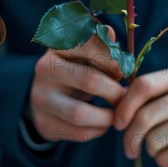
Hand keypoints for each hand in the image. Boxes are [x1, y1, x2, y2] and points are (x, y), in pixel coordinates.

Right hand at [29, 26, 124, 142]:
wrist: (46, 96)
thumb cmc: (76, 69)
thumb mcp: (86, 53)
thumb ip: (102, 44)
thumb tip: (110, 34)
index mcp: (58, 47)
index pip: (91, 48)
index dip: (114, 62)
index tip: (123, 72)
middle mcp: (44, 70)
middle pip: (90, 81)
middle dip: (115, 92)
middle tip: (126, 96)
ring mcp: (41, 98)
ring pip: (80, 113)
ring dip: (108, 117)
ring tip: (119, 113)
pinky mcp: (44, 123)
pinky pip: (78, 132)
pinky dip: (98, 130)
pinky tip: (104, 124)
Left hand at [114, 68, 167, 166]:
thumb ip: (147, 96)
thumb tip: (114, 113)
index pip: (143, 86)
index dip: (124, 107)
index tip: (118, 124)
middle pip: (145, 117)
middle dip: (130, 137)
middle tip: (129, 148)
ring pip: (154, 141)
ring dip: (150, 149)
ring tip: (160, 145)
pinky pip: (167, 158)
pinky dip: (163, 160)